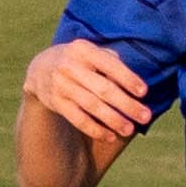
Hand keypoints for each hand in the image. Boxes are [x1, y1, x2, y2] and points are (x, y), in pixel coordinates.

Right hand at [25, 37, 155, 144]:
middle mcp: (70, 66)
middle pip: (103, 89)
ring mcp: (61, 85)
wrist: (40, 68)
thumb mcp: (91, 53)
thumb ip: (111, 62)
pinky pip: (77, 119)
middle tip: (145, 117)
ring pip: (91, 106)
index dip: (128, 79)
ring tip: (129, 130)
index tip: (144, 93)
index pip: (110, 65)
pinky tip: (110, 136)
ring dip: (113, 120)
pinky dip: (94, 129)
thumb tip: (134, 83)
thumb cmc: (79, 60)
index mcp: (83, 50)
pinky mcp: (55, 102)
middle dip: (126, 104)